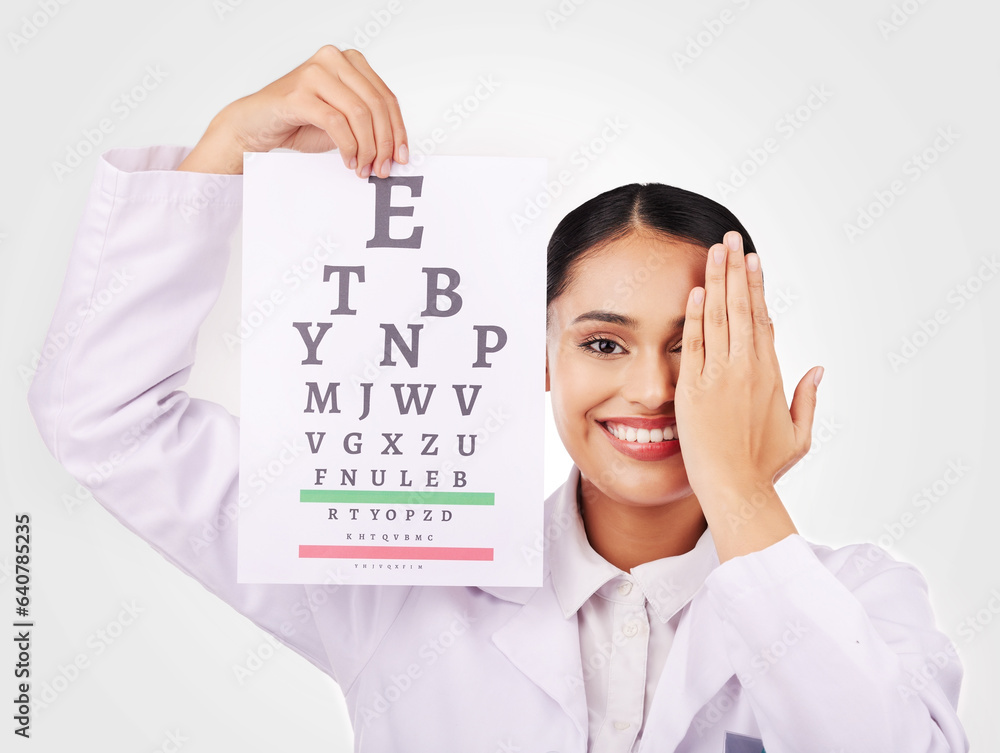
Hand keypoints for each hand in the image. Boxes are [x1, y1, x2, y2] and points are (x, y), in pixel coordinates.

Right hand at [178, 45, 407, 176]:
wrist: (256, 125)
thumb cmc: (299, 122)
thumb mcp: (343, 121)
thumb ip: (367, 125)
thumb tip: (397, 149)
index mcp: (349, 62)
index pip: (386, 97)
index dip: (398, 131)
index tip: (402, 156)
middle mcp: (333, 60)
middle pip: (376, 105)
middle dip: (385, 143)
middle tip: (383, 168)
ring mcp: (314, 73)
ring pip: (360, 114)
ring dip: (367, 148)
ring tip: (364, 168)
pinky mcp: (298, 93)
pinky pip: (336, 123)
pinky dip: (348, 146)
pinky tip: (349, 161)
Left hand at [675, 231, 823, 497]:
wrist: (735, 488)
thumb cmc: (764, 468)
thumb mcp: (798, 434)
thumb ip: (808, 399)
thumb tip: (819, 370)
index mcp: (771, 375)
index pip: (763, 320)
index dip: (757, 288)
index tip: (752, 262)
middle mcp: (747, 369)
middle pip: (742, 308)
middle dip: (735, 270)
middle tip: (730, 239)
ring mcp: (720, 376)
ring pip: (719, 317)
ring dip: (716, 281)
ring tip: (714, 250)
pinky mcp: (693, 388)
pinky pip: (694, 344)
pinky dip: (695, 316)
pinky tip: (695, 290)